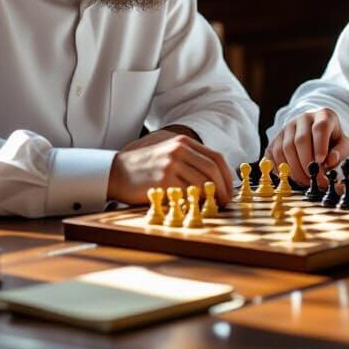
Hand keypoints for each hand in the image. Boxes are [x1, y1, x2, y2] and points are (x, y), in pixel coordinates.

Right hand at [107, 132, 232, 206]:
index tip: (230, 189)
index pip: (216, 157)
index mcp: (183, 142)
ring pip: (202, 183)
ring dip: (210, 198)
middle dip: (223, 188)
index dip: (227, 175)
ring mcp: (171, 164)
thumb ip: (191, 161)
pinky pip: (186, 193)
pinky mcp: (163, 180)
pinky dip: (194, 202)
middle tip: (226, 202)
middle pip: (212, 170)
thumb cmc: (146, 167)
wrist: (117, 172)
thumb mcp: (170, 155)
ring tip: (211, 206)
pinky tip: (194, 206)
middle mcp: (179, 150)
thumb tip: (217, 180)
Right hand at [265, 108, 348, 186]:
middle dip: (306, 163)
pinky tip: (292, 175)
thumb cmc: (332, 140)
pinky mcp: (276, 138)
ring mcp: (287, 127)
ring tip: (305, 180)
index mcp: (323, 115)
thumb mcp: (344, 143)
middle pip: (300, 139)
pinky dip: (281, 168)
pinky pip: (273, 154)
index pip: (320, 127)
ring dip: (294, 169)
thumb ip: (340, 152)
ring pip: (285, 148)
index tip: (321, 162)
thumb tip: (330, 161)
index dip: (320, 146)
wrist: (316, 133)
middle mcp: (303, 118)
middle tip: (313, 179)